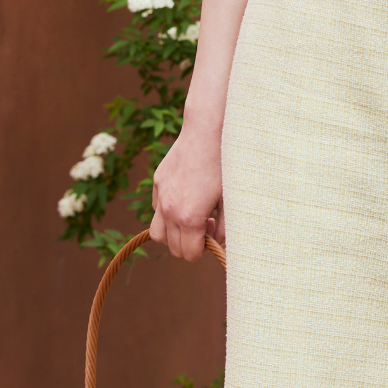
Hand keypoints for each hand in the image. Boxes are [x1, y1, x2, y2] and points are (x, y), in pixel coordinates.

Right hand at [150, 125, 224, 260]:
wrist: (207, 133)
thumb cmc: (224, 166)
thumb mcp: (231, 200)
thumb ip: (225, 228)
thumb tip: (219, 244)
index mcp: (189, 218)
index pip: (189, 254)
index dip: (204, 250)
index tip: (213, 233)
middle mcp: (170, 211)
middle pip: (173, 248)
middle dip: (190, 243)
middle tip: (207, 224)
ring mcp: (161, 196)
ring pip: (158, 233)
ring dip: (173, 234)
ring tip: (191, 218)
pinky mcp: (157, 183)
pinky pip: (157, 210)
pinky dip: (167, 213)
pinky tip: (185, 197)